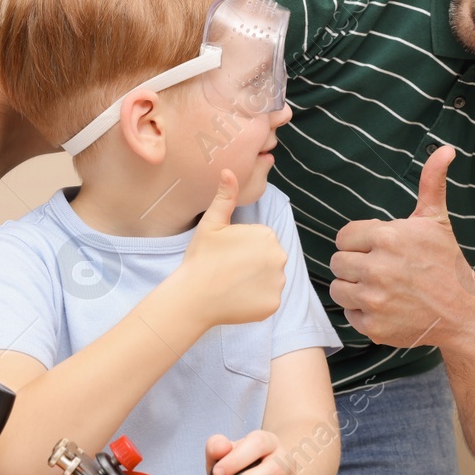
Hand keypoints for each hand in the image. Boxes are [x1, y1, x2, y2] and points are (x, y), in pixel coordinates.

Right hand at [176, 169, 285, 327]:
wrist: (194, 297)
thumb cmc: (201, 257)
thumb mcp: (211, 223)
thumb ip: (225, 197)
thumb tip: (228, 171)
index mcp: (267, 234)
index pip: (261, 240)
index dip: (242, 247)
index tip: (226, 254)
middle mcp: (280, 256)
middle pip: (268, 258)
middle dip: (252, 263)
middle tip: (228, 269)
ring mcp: (278, 282)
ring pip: (270, 279)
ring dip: (255, 282)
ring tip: (231, 284)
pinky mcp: (274, 304)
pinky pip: (268, 299)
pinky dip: (256, 300)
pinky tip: (237, 298)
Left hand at [329, 145, 474, 347]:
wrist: (464, 312)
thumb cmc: (446, 262)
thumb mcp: (436, 219)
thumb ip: (431, 182)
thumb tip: (445, 149)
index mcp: (388, 237)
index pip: (344, 237)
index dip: (360, 242)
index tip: (379, 249)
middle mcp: (378, 268)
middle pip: (337, 262)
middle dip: (355, 264)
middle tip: (379, 269)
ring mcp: (374, 300)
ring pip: (338, 289)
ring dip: (354, 288)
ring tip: (380, 287)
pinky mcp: (373, 326)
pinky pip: (348, 315)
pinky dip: (362, 313)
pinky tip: (385, 306)